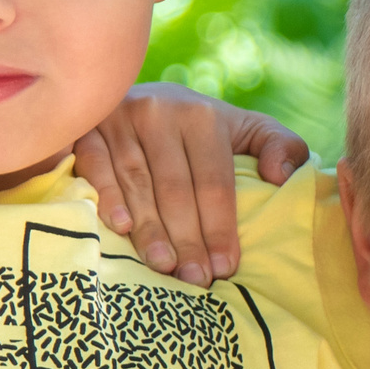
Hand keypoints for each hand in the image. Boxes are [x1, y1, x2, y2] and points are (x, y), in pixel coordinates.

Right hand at [73, 82, 310, 284]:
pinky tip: (120, 226)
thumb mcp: (243, 126)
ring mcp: (121, 118)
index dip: (220, 227)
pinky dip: (107, 196)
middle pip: (175, 188)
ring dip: (150, 229)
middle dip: (187, 239)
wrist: (134, 88)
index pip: (214, 181)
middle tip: (195, 280)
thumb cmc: (195, 125)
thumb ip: (277, 145)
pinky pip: (96, 166)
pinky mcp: (89, 127)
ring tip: (163, 266)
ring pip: (138, 183)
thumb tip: (280, 176)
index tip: (225, 268)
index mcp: (203, 116)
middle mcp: (160, 112)